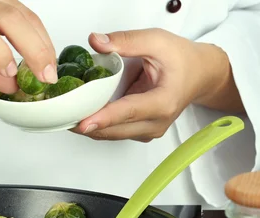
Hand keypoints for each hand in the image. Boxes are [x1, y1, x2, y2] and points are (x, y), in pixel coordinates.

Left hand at [71, 28, 238, 141]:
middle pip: (116, 130)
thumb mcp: (157, 41)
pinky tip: (82, 114)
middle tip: (59, 115)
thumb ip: (126, 41)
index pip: (130, 112)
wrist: (200, 74)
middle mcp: (157, 122)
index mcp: (164, 102)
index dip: (105, 118)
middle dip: (87, 124)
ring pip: (112, 134)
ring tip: (65, 115)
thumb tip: (96, 41)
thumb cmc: (182, 59)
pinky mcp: (141, 131)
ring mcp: (149, 130)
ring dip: (90, 126)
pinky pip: (115, 131)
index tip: (83, 123)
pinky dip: (98, 124)